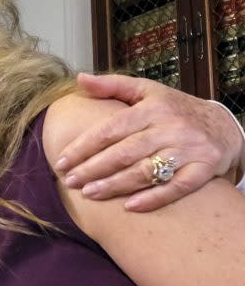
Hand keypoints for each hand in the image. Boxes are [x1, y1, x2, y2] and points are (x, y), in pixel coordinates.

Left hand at [55, 73, 243, 210]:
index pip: (110, 129)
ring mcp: (188, 149)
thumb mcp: (146, 90)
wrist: (223, 126)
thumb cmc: (174, 109)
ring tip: (89, 194)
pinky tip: (130, 207)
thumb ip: (112, 85)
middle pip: (124, 152)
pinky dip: (154, 198)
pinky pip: (176, 187)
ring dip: (115, 185)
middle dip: (93, 169)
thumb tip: (80, 79)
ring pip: (145, 171)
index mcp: (152, 108)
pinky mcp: (203, 169)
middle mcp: (170, 128)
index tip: (61, 162)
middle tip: (70, 182)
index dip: (83, 147)